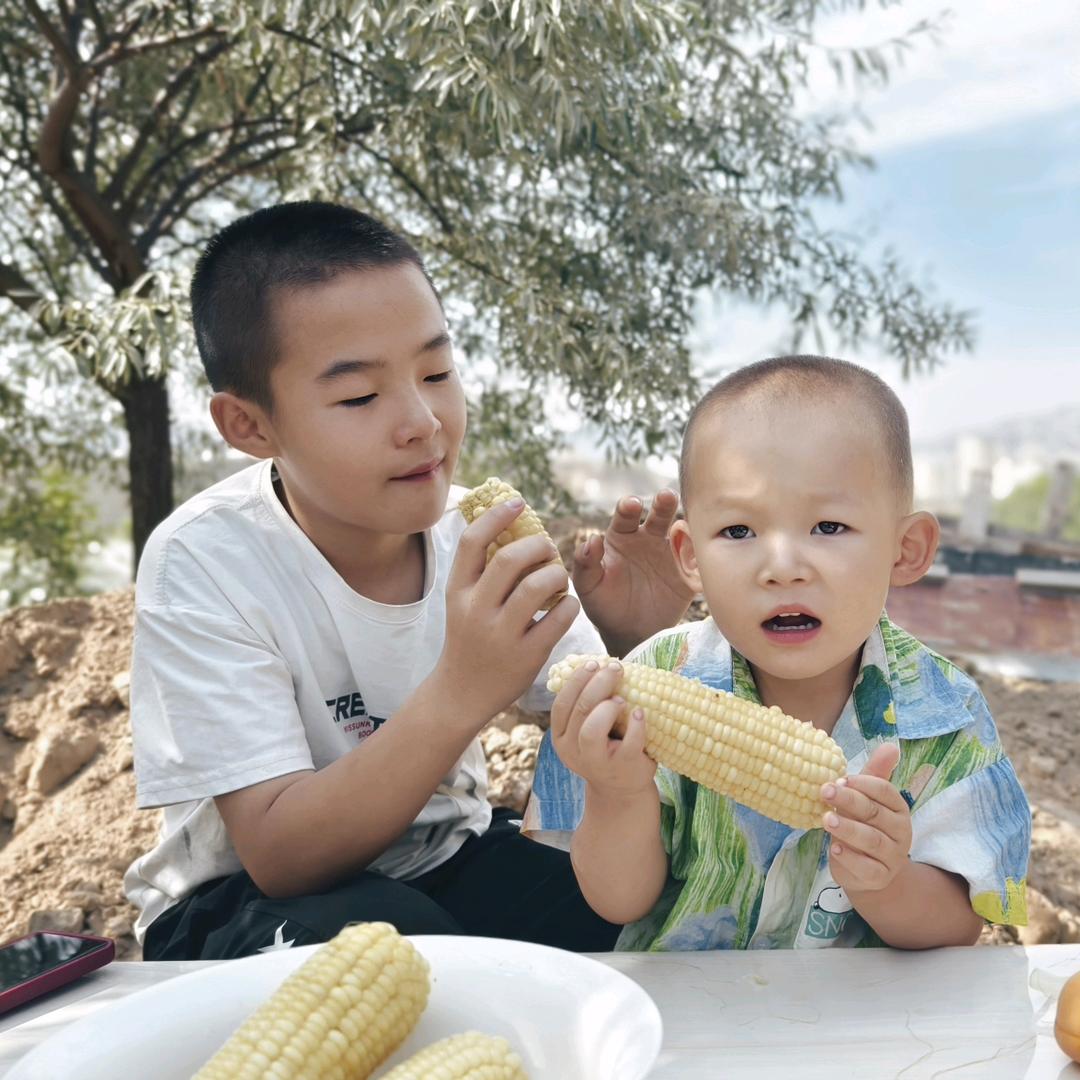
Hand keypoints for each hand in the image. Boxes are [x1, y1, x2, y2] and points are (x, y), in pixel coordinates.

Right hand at [435, 497, 580, 729]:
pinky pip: (559, 618)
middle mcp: (476, 611)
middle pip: (510, 559)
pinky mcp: (526, 656)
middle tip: (548, 548)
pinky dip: (570, 605)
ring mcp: (500, 635)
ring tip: (558, 579)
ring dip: (556, 574)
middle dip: (537, 546)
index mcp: (458, 592)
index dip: (497, 516)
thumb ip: (482, 570)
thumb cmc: (469, 637)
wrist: (462, 692)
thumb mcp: (463, 602)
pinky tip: (568, 605)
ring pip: (537, 587)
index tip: (519, 503)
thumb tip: (511, 524)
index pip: (473, 542)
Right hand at [550, 658, 655, 798]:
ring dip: (607, 707)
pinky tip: (641, 713)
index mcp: (561, 736)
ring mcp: (596, 762)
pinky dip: (635, 725)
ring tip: (622, 699)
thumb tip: (599, 663)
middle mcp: (572, 750)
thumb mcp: (587, 729)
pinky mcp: (622, 767)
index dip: (577, 680)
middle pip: (580, 709)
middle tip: (615, 669)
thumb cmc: (606, 747)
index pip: (562, 703)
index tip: (594, 663)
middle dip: (598, 683)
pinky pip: (628, 743)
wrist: (622, 790)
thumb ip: (586, 705)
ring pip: (592, 729)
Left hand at [573, 490, 694, 655]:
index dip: (628, 507)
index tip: (632, 504)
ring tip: (687, 526)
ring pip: (682, 533)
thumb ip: (586, 563)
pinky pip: (698, 561)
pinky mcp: (689, 574)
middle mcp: (648, 539)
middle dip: (663, 504)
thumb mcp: (588, 586)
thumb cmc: (604, 605)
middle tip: (666, 496)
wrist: (629, 634)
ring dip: (686, 526)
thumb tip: (591, 539)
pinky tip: (701, 556)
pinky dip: (702, 556)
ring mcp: (671, 554)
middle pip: (658, 515)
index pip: (625, 516)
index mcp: (622, 537)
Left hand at [822, 743, 912, 894]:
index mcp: (898, 808)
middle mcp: (901, 832)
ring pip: (871, 840)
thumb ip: (875, 774)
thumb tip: (892, 745)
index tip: (839, 778)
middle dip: (849, 801)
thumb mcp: (868, 799)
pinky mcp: (880, 877)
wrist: (868, 870)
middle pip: (875, 813)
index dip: (862, 783)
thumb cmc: (865, 825)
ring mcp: (892, 856)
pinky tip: (834, 848)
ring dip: (847, 828)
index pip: (885, 791)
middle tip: (824, 791)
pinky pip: (866, 867)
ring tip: (825, 819)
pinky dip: (850, 858)